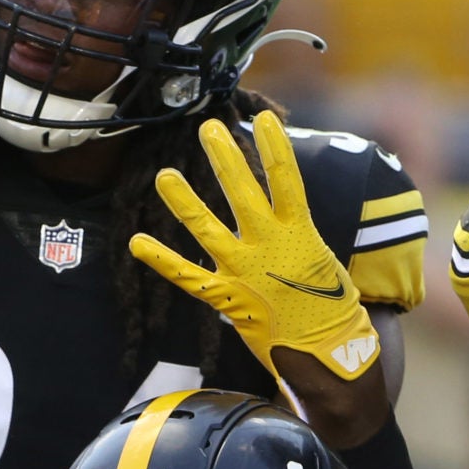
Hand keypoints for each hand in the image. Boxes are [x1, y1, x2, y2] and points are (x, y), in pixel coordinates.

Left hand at [130, 112, 380, 381]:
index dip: (274, 146)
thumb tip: (279, 208)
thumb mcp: (320, 256)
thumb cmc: (330, 304)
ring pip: (207, 228)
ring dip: (184, 201)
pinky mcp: (227, 295)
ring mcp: (244, 270)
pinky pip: (187, 275)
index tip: (264, 117)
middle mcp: (269, 245)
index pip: (287, 179)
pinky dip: (161, 259)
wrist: (327, 350)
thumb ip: (294, 231)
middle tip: (208, 128)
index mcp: (300, 232)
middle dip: (225, 157)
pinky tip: (137, 241)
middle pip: (243, 191)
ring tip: (165, 175)